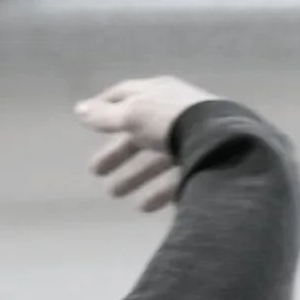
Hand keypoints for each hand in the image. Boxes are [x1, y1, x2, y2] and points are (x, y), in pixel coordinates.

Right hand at [73, 75, 217, 212]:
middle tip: (95, 172)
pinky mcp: (206, 162)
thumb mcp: (132, 115)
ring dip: (135, 176)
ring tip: (115, 195)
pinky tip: (144, 206)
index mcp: (158, 92)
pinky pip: (178, 177)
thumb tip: (79, 110)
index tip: (87, 120)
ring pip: (158, 158)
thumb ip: (105, 116)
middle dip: (117, 152)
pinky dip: (159, 191)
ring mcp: (193, 137)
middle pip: (140, 133)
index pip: (125, 95)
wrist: (221, 141)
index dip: (104, 105)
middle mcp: (175, 111)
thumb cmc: (170, 120)